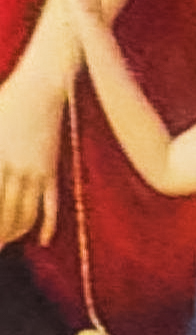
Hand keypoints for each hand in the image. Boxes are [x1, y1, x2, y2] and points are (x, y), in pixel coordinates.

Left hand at [0, 66, 51, 251]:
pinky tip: (42, 240)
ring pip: (25, 212)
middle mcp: (14, 170)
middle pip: (3, 213)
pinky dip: (47, 224)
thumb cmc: (6, 102)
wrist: (41, 88)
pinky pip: (51, 203)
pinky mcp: (52, 170)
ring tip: (5, 246)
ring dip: (14, 233)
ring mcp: (36, 172)